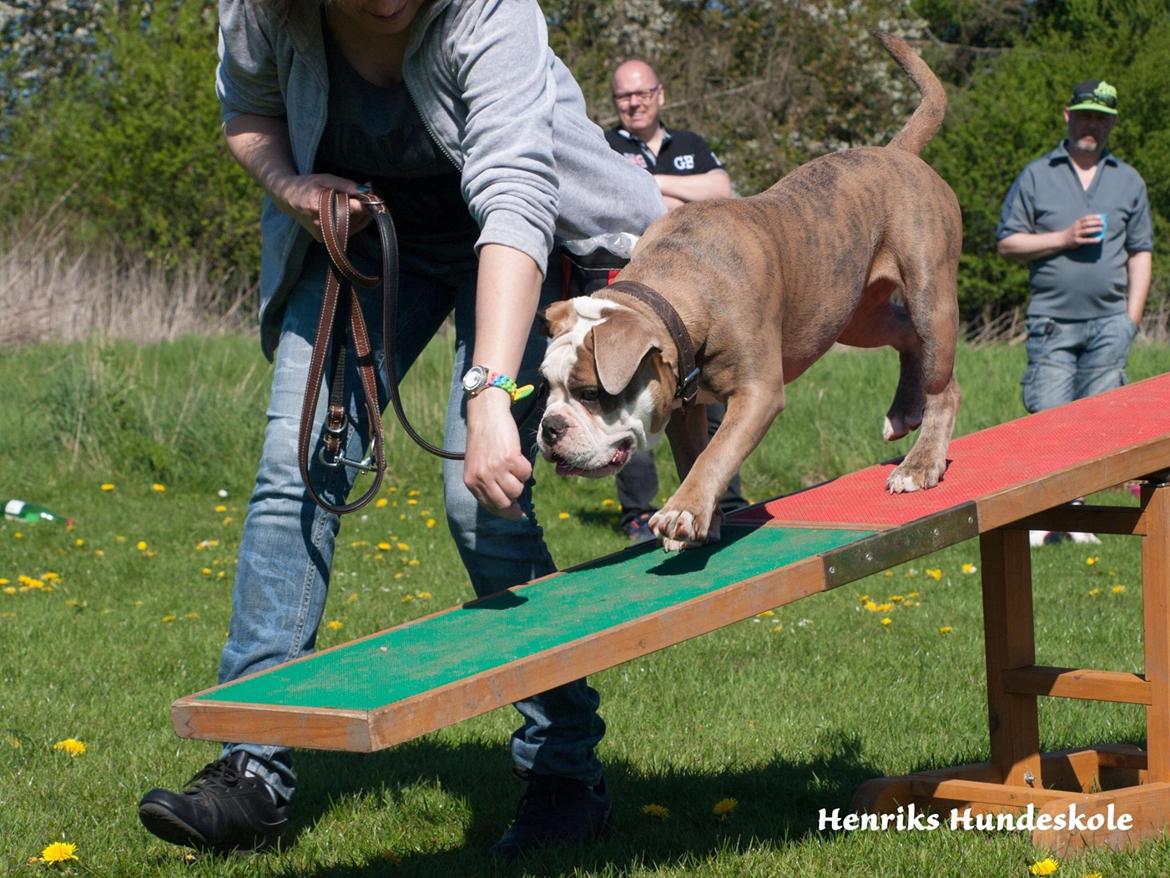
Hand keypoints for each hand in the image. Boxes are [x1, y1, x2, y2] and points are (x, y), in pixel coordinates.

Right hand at [270, 173, 372, 242]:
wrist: (287, 199)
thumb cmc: (307, 185)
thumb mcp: (326, 179)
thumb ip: (348, 186)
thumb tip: (368, 192)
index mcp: (320, 207)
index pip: (354, 208)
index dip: (366, 202)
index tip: (373, 195)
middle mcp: (322, 225)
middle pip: (357, 218)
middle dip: (364, 207)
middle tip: (364, 195)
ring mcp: (323, 235)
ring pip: (355, 227)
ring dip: (360, 215)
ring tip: (353, 201)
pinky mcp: (324, 240)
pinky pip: (348, 232)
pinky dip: (353, 222)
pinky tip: (347, 211)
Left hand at [463, 390, 530, 518]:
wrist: (486, 414)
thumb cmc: (484, 440)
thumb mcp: (478, 465)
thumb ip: (487, 484)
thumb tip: (512, 505)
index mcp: (471, 482)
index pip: (491, 506)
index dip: (507, 512)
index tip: (518, 514)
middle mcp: (482, 477)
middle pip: (506, 502)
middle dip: (515, 496)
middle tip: (517, 484)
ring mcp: (495, 469)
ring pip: (517, 489)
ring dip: (520, 479)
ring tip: (513, 464)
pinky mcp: (509, 458)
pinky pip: (526, 473)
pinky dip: (525, 466)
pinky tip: (517, 455)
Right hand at [1063, 214, 1104, 248]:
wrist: (1061, 240)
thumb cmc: (1072, 232)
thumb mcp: (1076, 226)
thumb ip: (1084, 224)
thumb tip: (1098, 224)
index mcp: (1077, 223)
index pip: (1086, 218)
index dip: (1094, 217)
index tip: (1101, 217)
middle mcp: (1076, 228)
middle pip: (1087, 224)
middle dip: (1096, 223)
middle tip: (1103, 223)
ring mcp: (1076, 234)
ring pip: (1087, 231)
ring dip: (1095, 229)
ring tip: (1101, 229)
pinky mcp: (1077, 241)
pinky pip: (1086, 240)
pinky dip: (1093, 240)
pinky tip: (1099, 239)